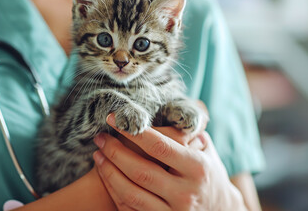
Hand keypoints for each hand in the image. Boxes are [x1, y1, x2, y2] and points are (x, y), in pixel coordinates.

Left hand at [92, 114, 246, 210]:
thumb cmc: (209, 173)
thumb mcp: (206, 149)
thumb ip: (188, 130)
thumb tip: (168, 108)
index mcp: (197, 168)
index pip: (159, 146)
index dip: (133, 132)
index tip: (113, 119)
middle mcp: (186, 192)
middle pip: (141, 171)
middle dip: (114, 152)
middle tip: (100, 138)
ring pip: (131, 194)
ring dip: (109, 173)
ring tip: (98, 156)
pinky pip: (130, 209)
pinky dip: (114, 193)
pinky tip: (107, 177)